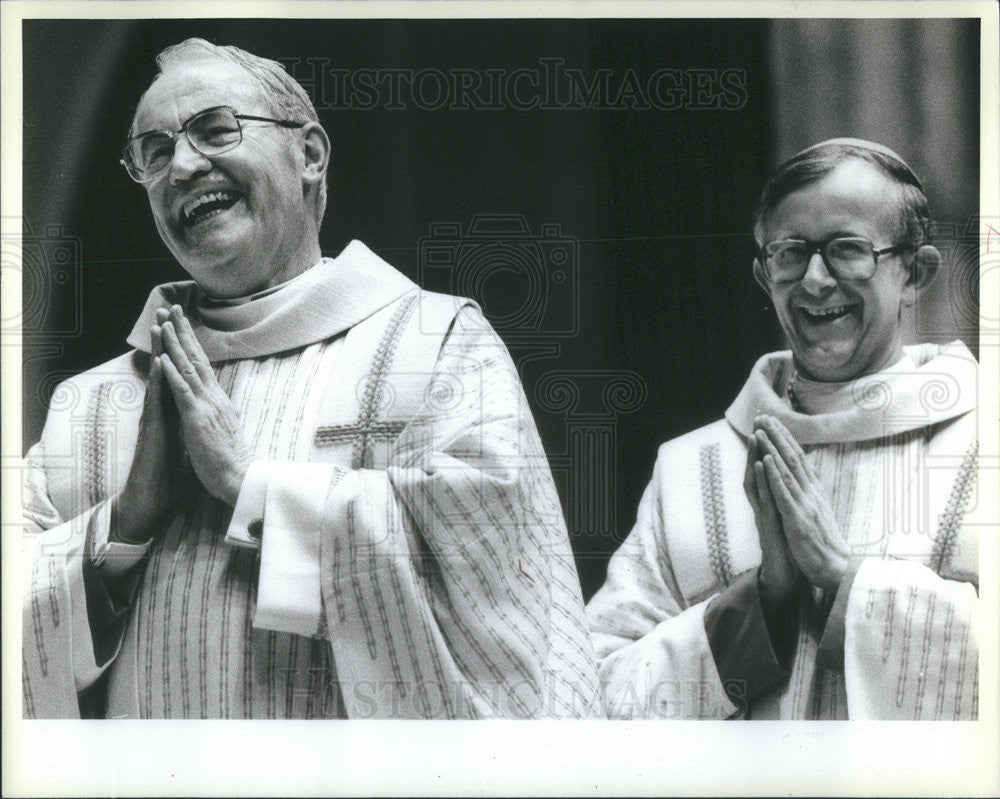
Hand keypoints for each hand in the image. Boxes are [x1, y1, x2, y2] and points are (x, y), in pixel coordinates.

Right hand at [114, 325, 179, 542]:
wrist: (153, 499)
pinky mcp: (153, 429)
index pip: (183, 376)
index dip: (187, 353)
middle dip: (172, 340)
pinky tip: (160, 363)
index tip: (191, 330)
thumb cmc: (171, 478)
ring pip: (160, 378)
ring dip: (161, 351)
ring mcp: (157, 417)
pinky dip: (159, 380)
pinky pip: (156, 400)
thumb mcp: (191, 449)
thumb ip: (196, 434)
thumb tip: (209, 428)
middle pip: (171, 369)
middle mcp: (166, 410)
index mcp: (178, 412)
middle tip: (171, 312)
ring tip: (159, 324)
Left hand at [159, 305, 252, 505]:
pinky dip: (172, 373)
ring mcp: (207, 406)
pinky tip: (164, 358)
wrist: (240, 478)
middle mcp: (214, 398)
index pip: (203, 366)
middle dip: (183, 332)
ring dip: (175, 344)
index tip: (182, 323)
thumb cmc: (231, 461)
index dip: (192, 343)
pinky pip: (183, 392)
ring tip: (165, 323)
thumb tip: (217, 405)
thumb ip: (218, 414)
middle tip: (173, 309)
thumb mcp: (225, 430)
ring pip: (188, 369)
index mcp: (219, 401)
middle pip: (197, 359)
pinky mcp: (197, 419)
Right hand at [744, 432, 799, 603]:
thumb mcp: (789, 518)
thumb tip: (789, 483)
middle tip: (757, 421)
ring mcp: (764, 516)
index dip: (767, 449)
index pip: (767, 471)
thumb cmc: (789, 548)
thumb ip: (785, 500)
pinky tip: (762, 466)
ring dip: (755, 458)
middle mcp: (765, 506)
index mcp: (772, 502)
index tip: (768, 425)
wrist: (787, 577)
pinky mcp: (768, 527)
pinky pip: (765, 500)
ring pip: (757, 482)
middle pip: (757, 471)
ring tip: (756, 436)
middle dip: (757, 446)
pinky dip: (763, 481)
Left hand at [754, 415, 848, 593]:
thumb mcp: (819, 512)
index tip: (773, 421)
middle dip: (776, 435)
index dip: (785, 439)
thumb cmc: (826, 543)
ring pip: (786, 470)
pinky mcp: (797, 519)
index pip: (799, 459)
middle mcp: (811, 493)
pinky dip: (774, 475)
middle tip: (762, 415)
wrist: (839, 569)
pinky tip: (765, 460)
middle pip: (792, 458)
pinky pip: (784, 493)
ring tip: (760, 429)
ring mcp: (804, 504)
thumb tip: (808, 478)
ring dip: (772, 448)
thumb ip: (812, 494)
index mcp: (814, 491)